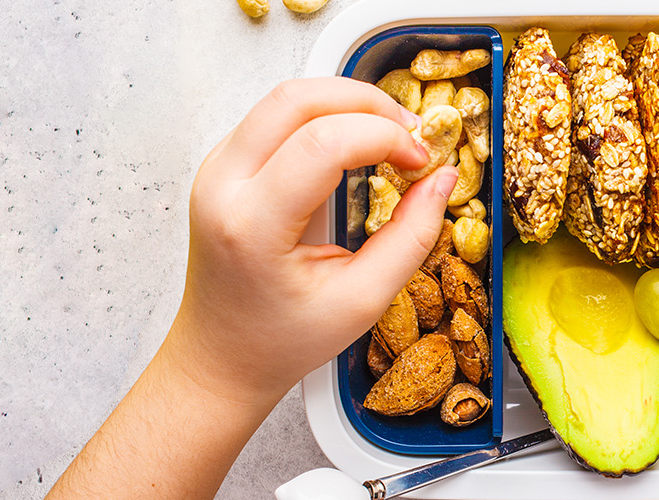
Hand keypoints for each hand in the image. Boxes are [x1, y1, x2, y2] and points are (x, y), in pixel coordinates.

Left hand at [173, 77, 455, 403]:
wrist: (222, 358)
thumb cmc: (283, 339)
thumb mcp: (362, 301)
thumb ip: (411, 237)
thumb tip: (443, 178)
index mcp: (251, 226)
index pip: (323, 143)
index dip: (384, 136)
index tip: (421, 160)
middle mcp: (222, 187)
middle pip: (296, 99)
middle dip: (366, 102)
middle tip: (410, 133)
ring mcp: (216, 171)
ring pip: (283, 98)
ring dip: (345, 103)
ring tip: (388, 136)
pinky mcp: (223, 166)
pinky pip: (274, 117)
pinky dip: (322, 117)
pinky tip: (354, 146)